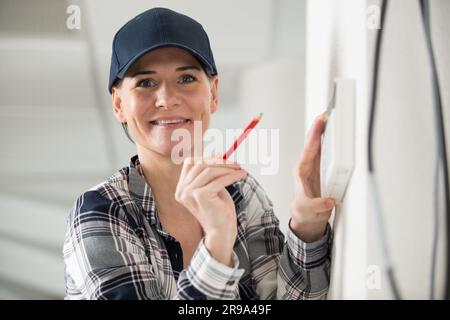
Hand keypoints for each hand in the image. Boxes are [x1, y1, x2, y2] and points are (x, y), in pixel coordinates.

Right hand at [175, 157, 246, 265]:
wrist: (221, 231)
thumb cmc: (218, 210)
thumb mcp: (212, 187)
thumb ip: (210, 173)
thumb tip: (219, 155)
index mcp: (181, 188)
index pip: (190, 163)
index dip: (207, 157)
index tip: (222, 157)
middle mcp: (182, 190)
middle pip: (200, 164)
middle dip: (220, 162)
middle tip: (236, 164)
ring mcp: (189, 193)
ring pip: (210, 170)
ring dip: (227, 169)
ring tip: (240, 170)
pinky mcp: (201, 196)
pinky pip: (219, 180)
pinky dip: (232, 176)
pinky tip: (241, 176)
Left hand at [290, 112, 334, 241]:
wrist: (308, 221)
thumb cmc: (304, 214)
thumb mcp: (307, 211)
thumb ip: (316, 206)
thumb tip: (327, 201)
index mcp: (302, 172)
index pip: (309, 149)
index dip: (315, 134)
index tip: (320, 121)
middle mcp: (308, 166)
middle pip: (315, 142)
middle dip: (320, 126)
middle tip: (328, 112)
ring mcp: (316, 168)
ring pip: (321, 145)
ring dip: (326, 131)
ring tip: (332, 117)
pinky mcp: (323, 171)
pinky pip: (328, 152)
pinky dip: (332, 142)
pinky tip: (337, 134)